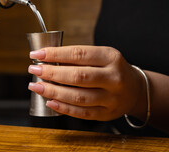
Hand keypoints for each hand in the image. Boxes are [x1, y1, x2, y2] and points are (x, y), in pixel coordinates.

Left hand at [28, 45, 145, 120]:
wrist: (135, 90)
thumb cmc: (111, 69)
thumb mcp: (100, 56)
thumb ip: (77, 58)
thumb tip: (46, 60)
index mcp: (111, 57)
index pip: (79, 54)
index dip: (55, 54)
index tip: (37, 54)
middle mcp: (114, 78)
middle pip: (78, 76)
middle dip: (51, 73)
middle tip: (34, 70)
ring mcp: (112, 98)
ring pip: (78, 97)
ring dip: (52, 91)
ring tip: (36, 86)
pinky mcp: (106, 113)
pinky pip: (81, 113)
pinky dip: (63, 107)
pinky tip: (49, 101)